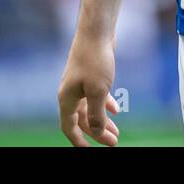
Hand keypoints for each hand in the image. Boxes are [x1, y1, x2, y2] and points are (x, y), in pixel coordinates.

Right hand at [58, 32, 120, 146]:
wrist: (96, 31)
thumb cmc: (95, 60)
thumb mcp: (98, 91)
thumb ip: (97, 115)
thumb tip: (97, 133)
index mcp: (67, 98)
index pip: (69, 127)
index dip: (79, 141)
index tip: (89, 152)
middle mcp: (70, 93)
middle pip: (82, 120)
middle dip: (97, 133)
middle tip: (114, 142)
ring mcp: (80, 83)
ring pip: (90, 108)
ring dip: (103, 120)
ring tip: (116, 131)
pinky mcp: (90, 75)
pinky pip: (96, 96)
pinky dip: (105, 104)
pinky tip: (116, 109)